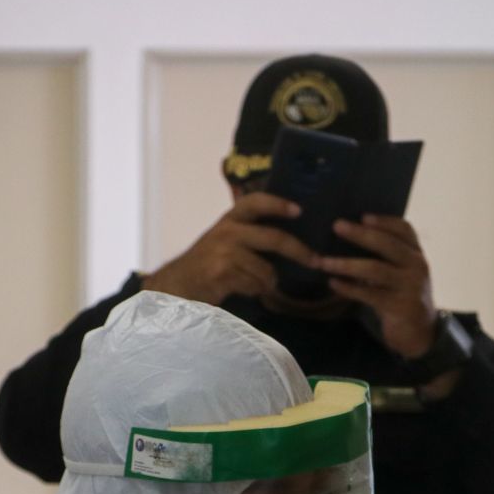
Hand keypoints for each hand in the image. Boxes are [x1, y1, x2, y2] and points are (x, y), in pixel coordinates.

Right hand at [143, 193, 320, 304]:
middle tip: (316, 261)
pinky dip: (255, 291)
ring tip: (260, 284)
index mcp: (230, 219)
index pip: (256, 202)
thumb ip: (248, 233)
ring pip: (267, 270)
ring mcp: (224, 253)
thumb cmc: (206, 263)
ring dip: (269, 282)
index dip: (278, 204)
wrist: (177, 284)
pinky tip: (245, 289)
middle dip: (300, 251)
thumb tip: (288, 235)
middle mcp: (228, 231)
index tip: (299, 210)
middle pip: (275, 238)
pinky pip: (255, 285)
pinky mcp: (223, 274)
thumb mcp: (223, 239)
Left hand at [317, 215, 438, 358]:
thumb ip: (385, 256)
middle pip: (387, 244)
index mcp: (417, 254)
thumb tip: (349, 236)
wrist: (420, 333)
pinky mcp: (400, 307)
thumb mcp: (400, 273)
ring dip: (346, 264)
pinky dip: (349, 288)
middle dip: (360, 234)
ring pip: (375, 269)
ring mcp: (410, 286)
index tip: (362, 216)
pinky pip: (369, 294)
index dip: (384, 221)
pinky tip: (333, 283)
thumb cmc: (403, 297)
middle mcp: (417, 266)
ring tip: (323, 261)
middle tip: (336, 226)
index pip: (404, 229)